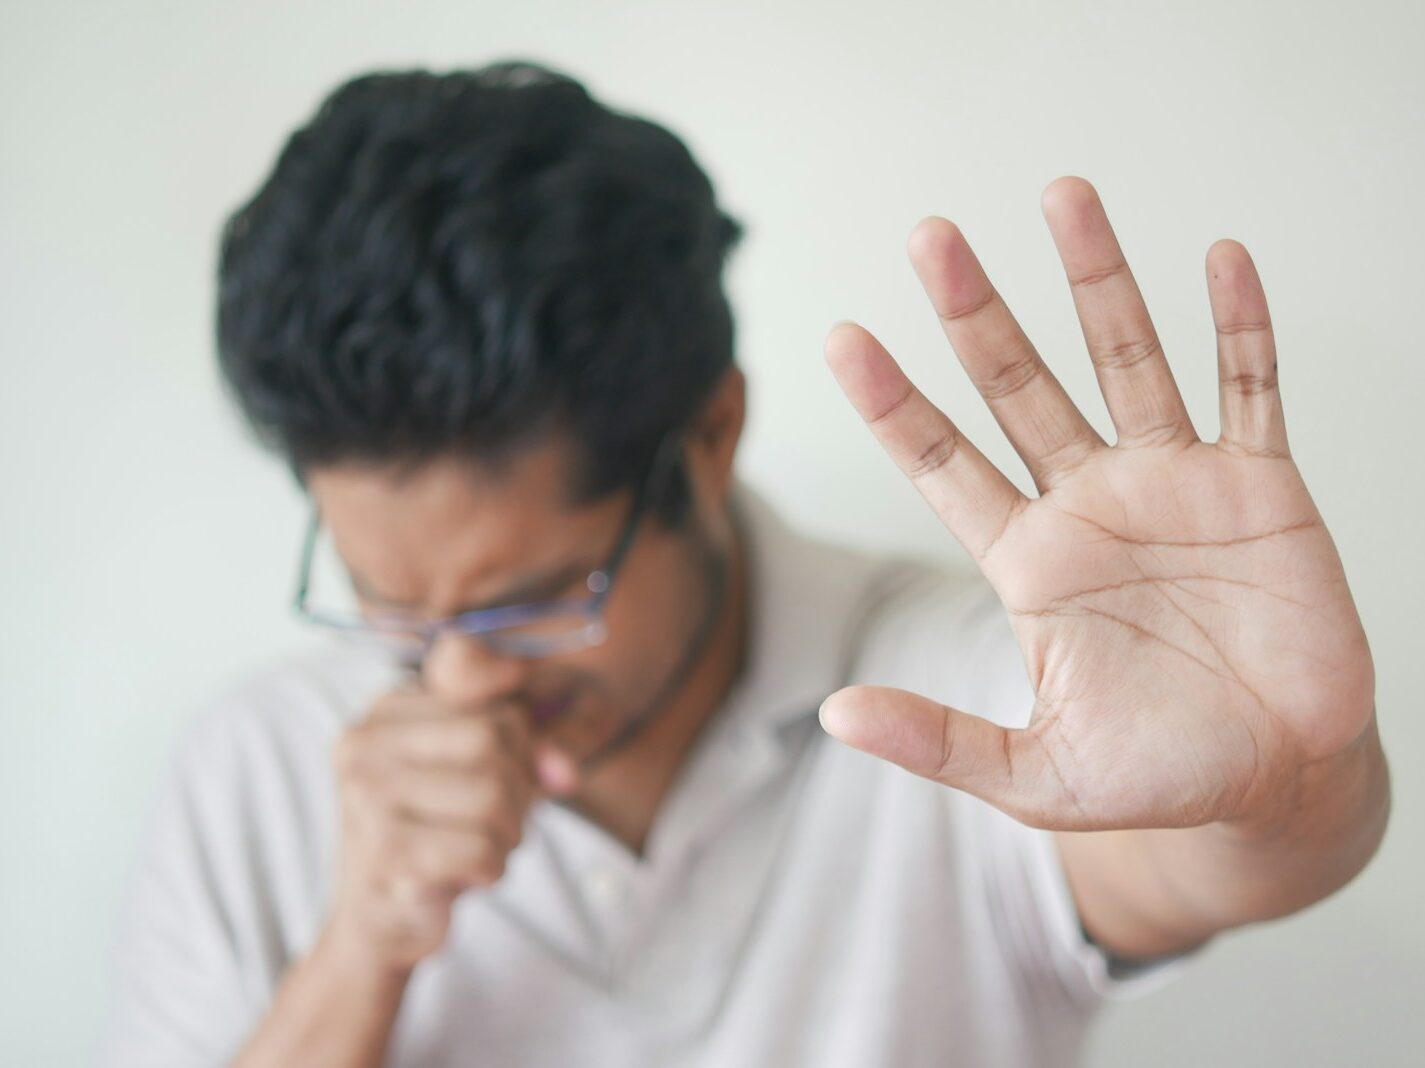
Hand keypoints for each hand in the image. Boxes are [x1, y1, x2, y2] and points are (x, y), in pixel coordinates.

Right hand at [324, 689, 543, 972]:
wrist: (378, 923)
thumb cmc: (436, 838)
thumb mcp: (483, 777)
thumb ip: (531, 755)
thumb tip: (566, 773)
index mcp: (386, 711)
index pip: (495, 711)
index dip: (523, 755)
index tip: (506, 787)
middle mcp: (364, 744)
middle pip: (491, 741)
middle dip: (517, 792)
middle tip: (500, 826)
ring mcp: (366, 796)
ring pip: (490, 794)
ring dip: (508, 835)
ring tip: (482, 849)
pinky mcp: (382, 851)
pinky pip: (480, 848)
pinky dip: (491, 868)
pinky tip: (466, 876)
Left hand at [819, 176, 1375, 833]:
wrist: (1276, 780)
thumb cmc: (1155, 776)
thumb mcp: (1034, 775)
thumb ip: (938, 739)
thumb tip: (833, 714)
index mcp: (1029, 560)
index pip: (944, 463)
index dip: (895, 403)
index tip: (843, 338)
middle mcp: (1090, 503)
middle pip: (1019, 386)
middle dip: (976, 313)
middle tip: (930, 238)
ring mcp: (1175, 485)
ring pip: (1127, 359)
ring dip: (1098, 280)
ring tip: (1062, 196)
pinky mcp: (1261, 489)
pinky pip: (1251, 388)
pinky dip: (1241, 328)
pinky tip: (1219, 259)